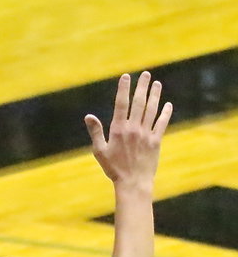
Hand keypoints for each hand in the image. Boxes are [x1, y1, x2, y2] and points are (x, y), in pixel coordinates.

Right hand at [84, 71, 172, 189]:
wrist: (133, 182)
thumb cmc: (113, 168)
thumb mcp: (99, 151)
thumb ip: (95, 132)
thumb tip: (88, 116)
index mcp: (119, 129)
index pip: (121, 104)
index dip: (124, 89)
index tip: (126, 77)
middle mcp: (134, 128)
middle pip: (139, 103)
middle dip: (142, 87)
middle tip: (146, 74)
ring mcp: (146, 134)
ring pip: (152, 110)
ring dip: (155, 95)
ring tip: (156, 84)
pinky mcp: (156, 141)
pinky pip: (162, 123)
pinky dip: (165, 113)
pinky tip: (168, 104)